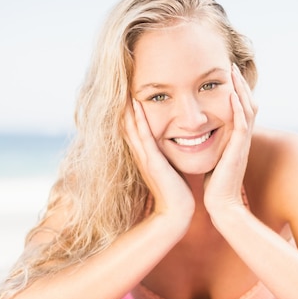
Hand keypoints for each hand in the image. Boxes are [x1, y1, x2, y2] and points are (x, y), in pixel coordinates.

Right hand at [123, 98, 194, 220]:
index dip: (130, 113)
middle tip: (120, 85)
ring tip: (123, 88)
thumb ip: (167, 158)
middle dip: (124, 107)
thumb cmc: (177, 193)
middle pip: (128, 126)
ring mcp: (145, 158)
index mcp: (146, 157)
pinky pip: (145, 136)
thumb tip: (174, 145)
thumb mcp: (170, 169)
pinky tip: (137, 106)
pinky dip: (139, 120)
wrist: (177, 213)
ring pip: (133, 127)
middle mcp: (141, 155)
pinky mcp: (152, 162)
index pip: (134, 130)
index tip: (128, 93)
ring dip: (128, 108)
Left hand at [204, 64, 257, 214]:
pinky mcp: (238, 152)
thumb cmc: (214, 187)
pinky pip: (242, 125)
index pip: (239, 109)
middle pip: (247, 104)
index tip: (225, 74)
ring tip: (232, 71)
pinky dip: (238, 108)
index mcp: (236, 140)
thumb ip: (212, 146)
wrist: (221, 207)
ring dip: (240, 89)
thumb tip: (199, 137)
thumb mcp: (213, 160)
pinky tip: (232, 94)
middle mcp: (242, 139)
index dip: (235, 91)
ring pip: (247, 110)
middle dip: (240, 84)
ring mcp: (242, 145)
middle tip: (231, 64)